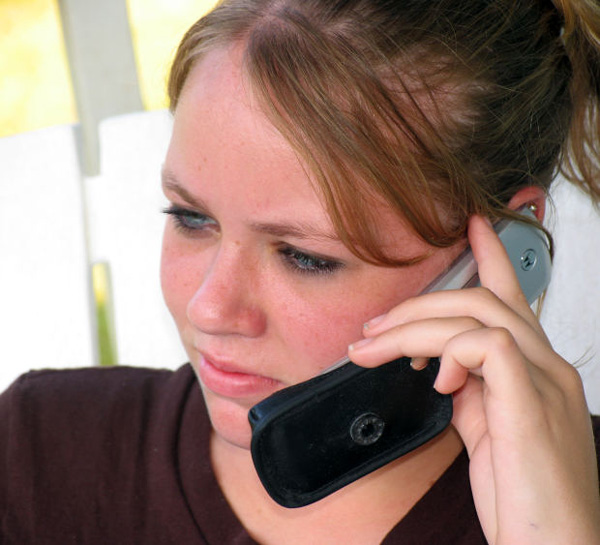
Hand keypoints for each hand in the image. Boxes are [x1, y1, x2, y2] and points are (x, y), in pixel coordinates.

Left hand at [349, 215, 599, 543]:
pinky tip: (435, 380)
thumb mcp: (487, 429)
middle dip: (417, 305)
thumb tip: (440, 363)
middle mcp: (548, 367)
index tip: (472, 226)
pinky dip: (448, 353)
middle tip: (373, 328)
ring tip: (374, 349)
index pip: (514, 297)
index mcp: (537, 370)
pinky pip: (487, 346)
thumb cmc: (523, 497)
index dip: (493, 255)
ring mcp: (546, 382)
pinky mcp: (532, 403)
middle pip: (482, 299)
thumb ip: (469, 388)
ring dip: (412, 327)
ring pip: (476, 314)